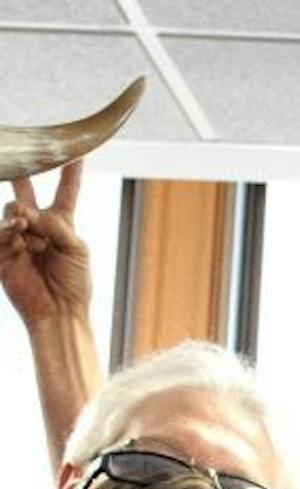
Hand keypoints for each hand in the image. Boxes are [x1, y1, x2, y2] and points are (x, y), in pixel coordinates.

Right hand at [1, 162, 91, 326]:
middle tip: (19, 157)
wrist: (59, 311)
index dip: (70, 172)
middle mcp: (39, 227)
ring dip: (21, 213)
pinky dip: (9, 228)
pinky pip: (1, 231)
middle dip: (22, 174)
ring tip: (27, 225)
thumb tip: (29, 214)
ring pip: (12, 209)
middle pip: (26, 193)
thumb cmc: (75, 283)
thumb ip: (58, 226)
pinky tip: (18, 229)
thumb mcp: (77, 250)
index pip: (66, 192)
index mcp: (63, 225)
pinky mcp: (3, 251)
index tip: (77, 150)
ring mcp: (19, 237)